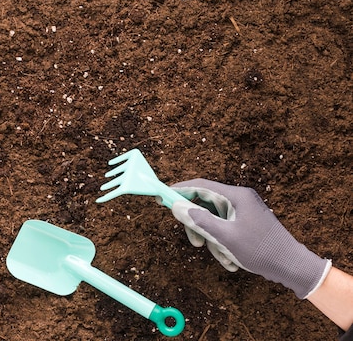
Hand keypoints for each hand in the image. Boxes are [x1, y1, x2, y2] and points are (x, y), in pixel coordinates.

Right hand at [170, 178, 330, 298]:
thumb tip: (176, 206)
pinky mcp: (245, 224)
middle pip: (204, 205)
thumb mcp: (225, 237)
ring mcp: (243, 212)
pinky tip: (232, 260)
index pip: (200, 186)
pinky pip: (223, 230)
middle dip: (198, 226)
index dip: (179, 191)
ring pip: (213, 221)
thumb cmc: (262, 250)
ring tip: (224, 257)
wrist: (292, 267)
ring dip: (212, 241)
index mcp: (236, 196)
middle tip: (195, 243)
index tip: (161, 197)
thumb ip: (199, 220)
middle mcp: (239, 200)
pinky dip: (222, 245)